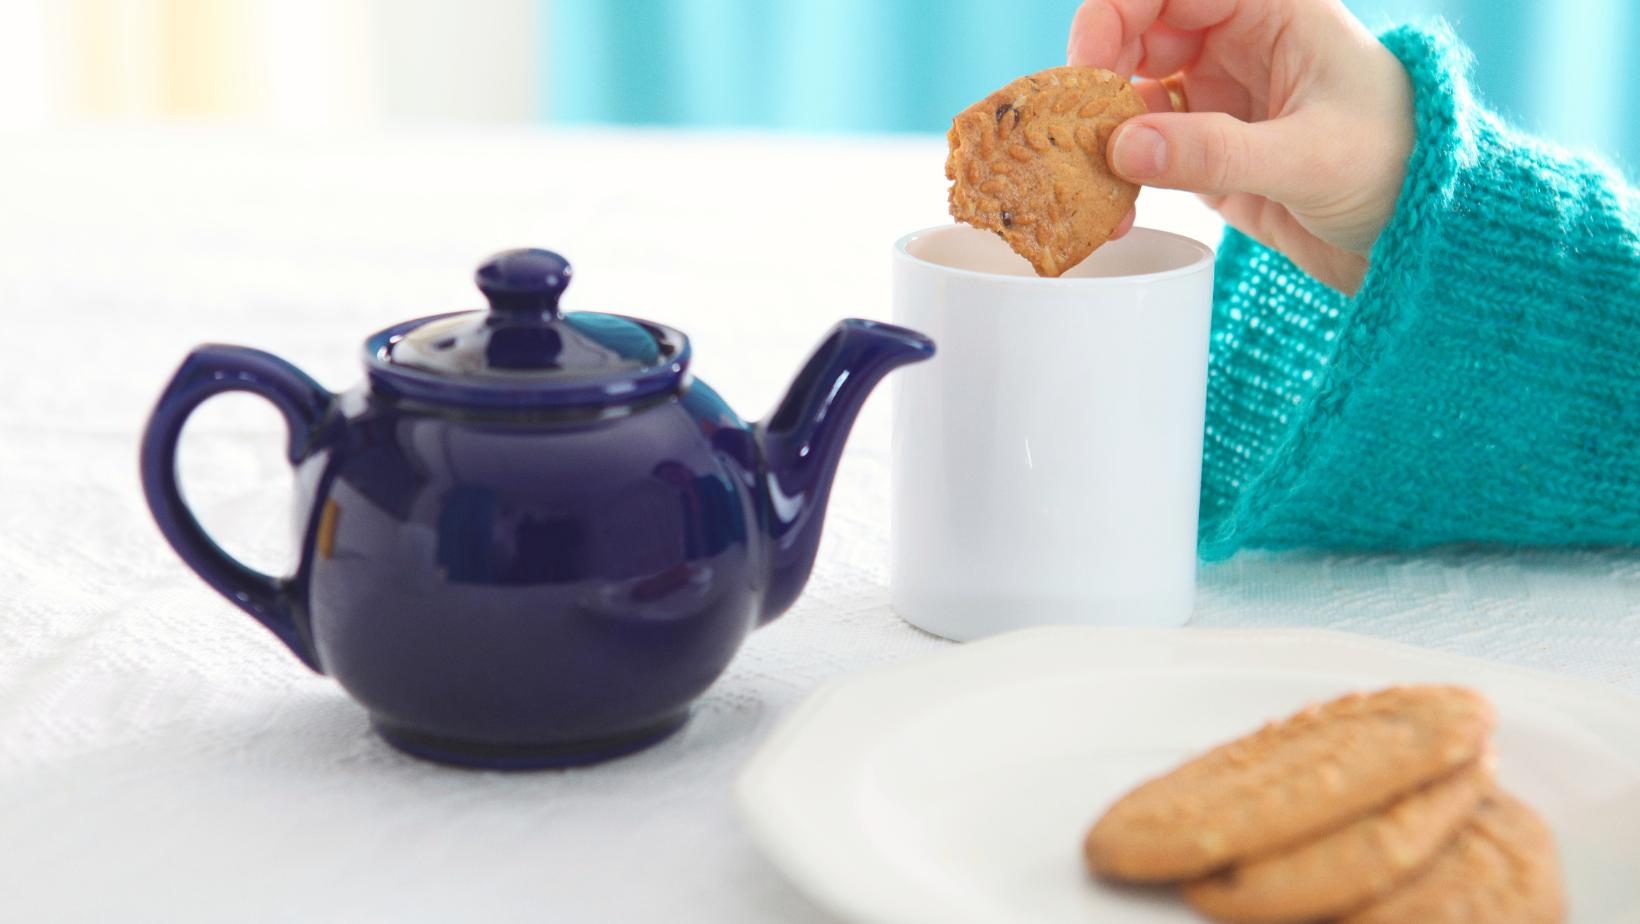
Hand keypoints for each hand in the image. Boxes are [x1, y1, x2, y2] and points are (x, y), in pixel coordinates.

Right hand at [1068, 0, 1414, 292]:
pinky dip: (1120, 177)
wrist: (1428, 237)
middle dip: (1096, 81)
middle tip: (1075, 135)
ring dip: (1102, 136)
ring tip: (1091, 184)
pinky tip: (1114, 210)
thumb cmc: (1401, 167)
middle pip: (1134, 37)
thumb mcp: (1310, 158)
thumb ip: (1215, 152)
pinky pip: (1144, 151)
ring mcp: (1219, 98)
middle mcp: (1238, 45)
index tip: (1088, 65)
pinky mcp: (1208, 153)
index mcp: (1273, 10)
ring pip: (1130, 97)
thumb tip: (1122, 150)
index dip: (1115, 14)